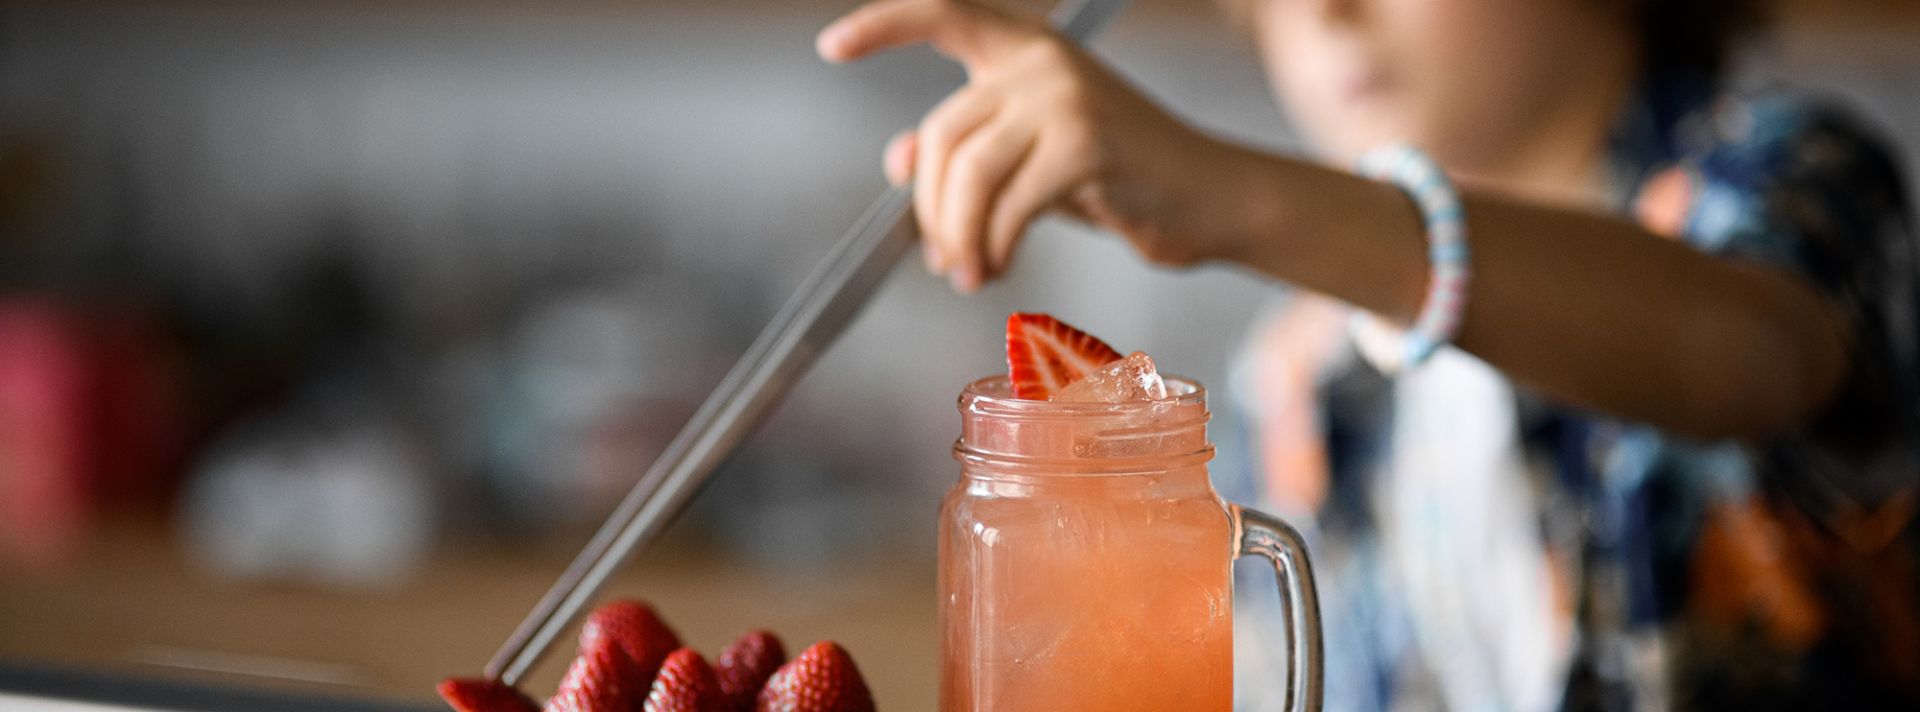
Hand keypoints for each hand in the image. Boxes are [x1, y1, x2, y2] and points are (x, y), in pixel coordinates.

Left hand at [818, 0, 1241, 291]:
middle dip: (931, 208)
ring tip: (968, 273)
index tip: (831, 49)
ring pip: (968, 173)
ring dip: (957, 237)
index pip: (944, 15)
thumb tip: (895, 162)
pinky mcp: (1087, 144)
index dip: (883, 27)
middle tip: (943, 259)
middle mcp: (1042, 61)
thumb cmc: (1120, 177)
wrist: (1205, 199)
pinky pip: (1010, 203)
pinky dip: (995, 245)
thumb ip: (968, 154)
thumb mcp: (1031, 158)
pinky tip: (999, 266)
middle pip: (942, 134)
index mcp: (1024, 51)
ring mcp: (1066, 97)